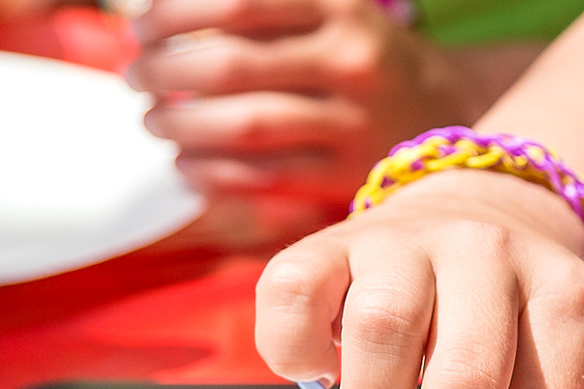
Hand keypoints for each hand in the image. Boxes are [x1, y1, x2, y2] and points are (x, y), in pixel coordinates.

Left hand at [126, 0, 485, 199]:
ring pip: (245, 125)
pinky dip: (211, 172)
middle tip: (137, 78)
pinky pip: (263, 176)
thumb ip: (261, 4)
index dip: (174, 12)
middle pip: (232, 63)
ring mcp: (352, 120)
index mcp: (338, 6)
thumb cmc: (357, 54)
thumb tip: (159, 9)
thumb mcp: (327, 8)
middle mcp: (349, 58)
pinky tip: (185, 165)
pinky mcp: (348, 174)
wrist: (446, 111)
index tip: (140, 27)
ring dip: (181, 126)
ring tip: (155, 122)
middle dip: (166, 71)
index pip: (238, 1)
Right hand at [256, 167, 583, 388]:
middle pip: (466, 382)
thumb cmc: (528, 331)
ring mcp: (408, 239)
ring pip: (378, 332)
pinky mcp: (333, 238)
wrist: (493, 212)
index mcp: (568, 301)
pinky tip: (322, 379)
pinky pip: (291, 294)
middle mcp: (490, 256)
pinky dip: (294, 354)